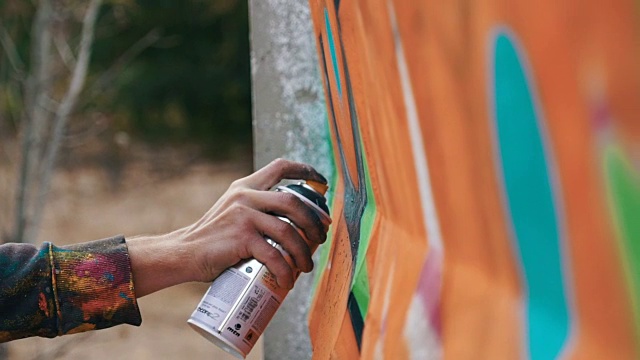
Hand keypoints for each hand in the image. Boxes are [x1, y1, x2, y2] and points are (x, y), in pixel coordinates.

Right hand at [127, 158, 329, 296]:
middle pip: (294, 202)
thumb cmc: (214, 239)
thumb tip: (295, 227)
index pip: (280, 167)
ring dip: (303, 252)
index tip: (323, 183)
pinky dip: (286, 271)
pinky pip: (274, 255)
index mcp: (246, 186)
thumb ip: (257, 211)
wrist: (184, 253)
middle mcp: (245, 196)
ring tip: (306, 266)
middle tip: (321, 238)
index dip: (305, 171)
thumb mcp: (234, 213)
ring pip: (288, 231)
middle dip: (314, 222)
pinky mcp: (241, 238)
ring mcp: (243, 216)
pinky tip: (288, 280)